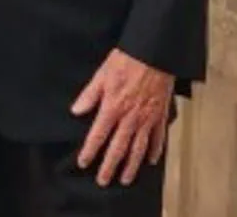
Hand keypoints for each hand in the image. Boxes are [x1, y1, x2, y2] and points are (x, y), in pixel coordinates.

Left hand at [71, 48, 173, 186]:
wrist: (154, 54)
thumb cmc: (125, 60)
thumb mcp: (101, 74)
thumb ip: (89, 95)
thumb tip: (76, 111)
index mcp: (112, 107)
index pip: (98, 135)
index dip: (90, 150)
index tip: (84, 163)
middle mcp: (129, 118)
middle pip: (118, 147)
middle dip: (109, 166)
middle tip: (103, 181)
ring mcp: (146, 118)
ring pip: (138, 148)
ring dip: (131, 165)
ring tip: (125, 179)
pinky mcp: (160, 115)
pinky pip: (158, 137)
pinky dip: (155, 151)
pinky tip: (151, 161)